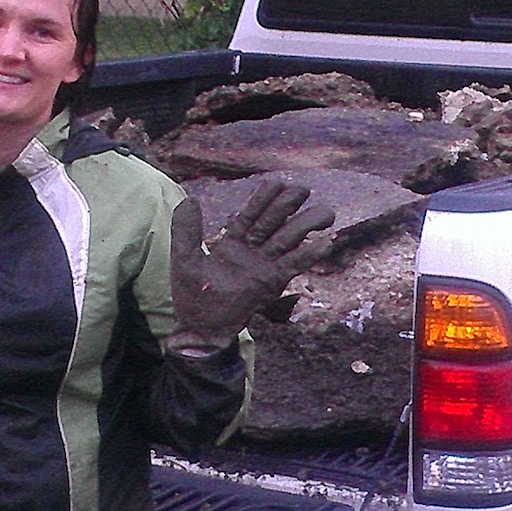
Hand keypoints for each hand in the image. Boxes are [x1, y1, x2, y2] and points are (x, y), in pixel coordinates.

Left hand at [169, 181, 334, 353]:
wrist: (201, 328)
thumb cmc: (192, 296)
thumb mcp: (184, 259)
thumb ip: (186, 230)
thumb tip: (190, 200)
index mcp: (232, 242)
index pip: (251, 214)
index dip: (263, 198)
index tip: (277, 182)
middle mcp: (251, 251)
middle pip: (274, 222)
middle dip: (288, 205)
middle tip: (304, 189)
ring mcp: (263, 266)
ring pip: (288, 239)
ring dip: (307, 225)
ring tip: (327, 213)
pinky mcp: (271, 282)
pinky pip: (293, 264)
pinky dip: (309, 254)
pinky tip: (326, 243)